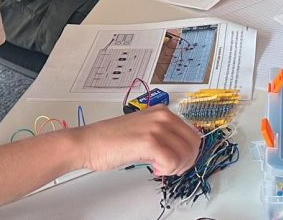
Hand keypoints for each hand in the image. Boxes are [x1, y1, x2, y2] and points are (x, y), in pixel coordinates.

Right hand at [70, 106, 201, 175]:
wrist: (88, 143)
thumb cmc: (110, 139)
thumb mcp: (143, 130)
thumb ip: (163, 135)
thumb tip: (180, 149)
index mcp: (162, 112)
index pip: (192, 134)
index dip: (187, 151)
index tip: (177, 159)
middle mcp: (162, 116)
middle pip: (194, 143)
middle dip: (185, 160)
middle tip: (170, 167)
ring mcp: (156, 128)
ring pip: (186, 153)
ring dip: (175, 167)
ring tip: (160, 167)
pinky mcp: (149, 142)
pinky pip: (173, 162)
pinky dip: (166, 170)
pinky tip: (154, 168)